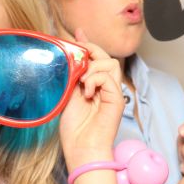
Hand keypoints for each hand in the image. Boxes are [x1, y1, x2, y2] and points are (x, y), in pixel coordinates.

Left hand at [59, 29, 125, 172]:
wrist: (82, 150)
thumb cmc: (74, 129)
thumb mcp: (67, 97)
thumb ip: (71, 78)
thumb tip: (68, 59)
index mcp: (95, 86)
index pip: (96, 58)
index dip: (87, 44)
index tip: (76, 33)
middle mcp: (106, 88)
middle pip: (106, 57)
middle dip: (91, 49)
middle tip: (77, 51)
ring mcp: (112, 93)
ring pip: (111, 63)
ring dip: (93, 67)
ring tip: (81, 82)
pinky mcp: (116, 100)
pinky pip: (109, 78)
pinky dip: (96, 79)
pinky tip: (86, 91)